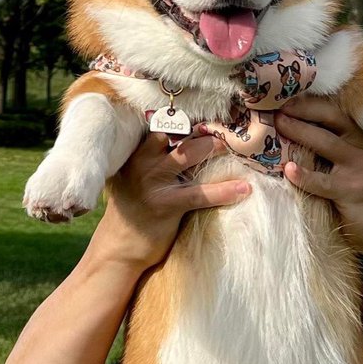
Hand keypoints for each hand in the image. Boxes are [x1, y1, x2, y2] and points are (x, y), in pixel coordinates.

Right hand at [87, 132, 250, 272]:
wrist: (119, 247)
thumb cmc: (131, 210)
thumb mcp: (134, 179)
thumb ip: (151, 161)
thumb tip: (184, 145)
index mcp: (134, 154)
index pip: (159, 127)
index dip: (181, 120)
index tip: (202, 117)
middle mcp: (142, 163)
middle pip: (175, 134)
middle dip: (199, 130)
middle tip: (222, 130)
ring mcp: (153, 183)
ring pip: (188, 155)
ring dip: (212, 148)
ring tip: (232, 149)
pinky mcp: (167, 206)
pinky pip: (200, 194)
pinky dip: (225, 190)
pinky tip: (244, 189)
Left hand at [275, 97, 362, 258]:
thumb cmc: (352, 190)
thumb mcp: (343, 161)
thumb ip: (322, 143)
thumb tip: (280, 122)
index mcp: (359, 133)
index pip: (331, 109)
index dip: (305, 100)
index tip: (278, 94)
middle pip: (330, 118)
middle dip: (300, 109)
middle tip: (274, 106)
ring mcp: (361, 167)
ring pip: (327, 143)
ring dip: (299, 132)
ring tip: (277, 124)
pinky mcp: (354, 191)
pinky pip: (324, 182)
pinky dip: (305, 176)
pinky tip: (290, 170)